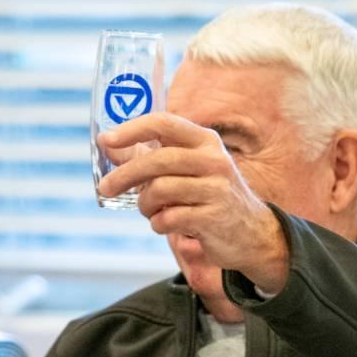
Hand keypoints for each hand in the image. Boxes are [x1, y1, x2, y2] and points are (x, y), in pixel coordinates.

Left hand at [96, 111, 289, 293]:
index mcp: (205, 141)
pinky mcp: (215, 217)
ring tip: (149, 210)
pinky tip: (165, 224)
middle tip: (105, 188)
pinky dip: (158, 223)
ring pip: (160, 190)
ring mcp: (217, 188)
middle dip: (124, 175)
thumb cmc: (209, 195)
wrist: (251, 233)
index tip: (105, 140)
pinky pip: (169, 218)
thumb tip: (106, 145)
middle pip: (157, 160)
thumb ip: (149, 156)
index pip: (164, 123)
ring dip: (144, 204)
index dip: (132, 129)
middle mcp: (214, 160)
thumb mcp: (187, 169)